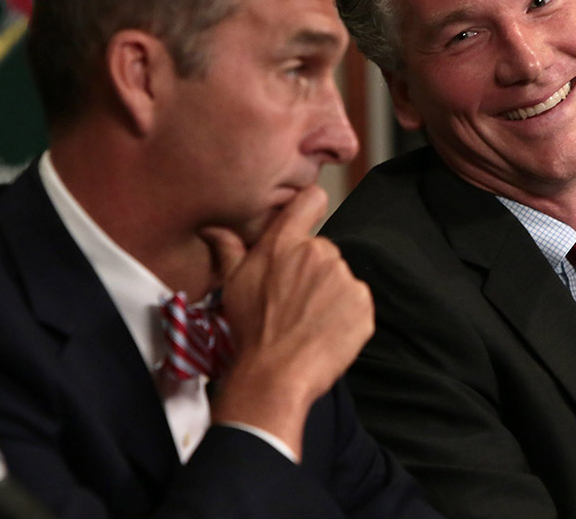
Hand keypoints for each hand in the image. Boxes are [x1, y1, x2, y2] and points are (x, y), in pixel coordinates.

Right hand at [201, 186, 373, 457]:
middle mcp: (319, 252)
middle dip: (313, 271)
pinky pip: (357, 304)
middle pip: (323, 251)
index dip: (311, 207)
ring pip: (341, 279)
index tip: (308, 219)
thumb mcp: (233, 285)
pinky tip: (326, 333)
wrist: (275, 375)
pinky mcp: (363, 303)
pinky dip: (347, 317)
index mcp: (285, 243)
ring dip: (330, 295)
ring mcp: (344, 277)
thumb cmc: (251, 330)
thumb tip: (213, 228)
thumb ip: (229, 249)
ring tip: (309, 322)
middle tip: (296, 301)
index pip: (311, 199)